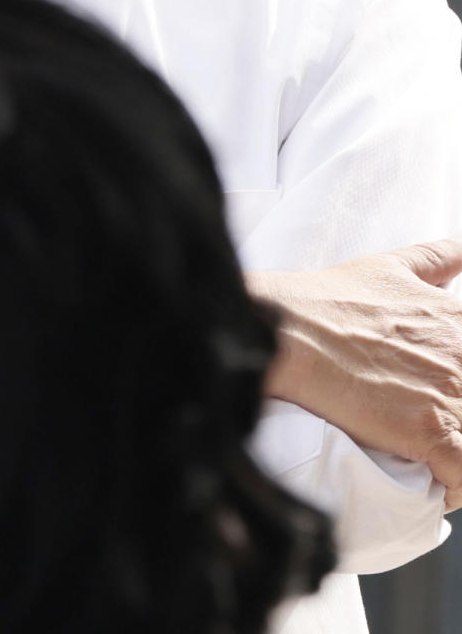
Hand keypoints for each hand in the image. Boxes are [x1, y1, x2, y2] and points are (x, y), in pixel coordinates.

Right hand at [247, 239, 461, 509]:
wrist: (292, 332)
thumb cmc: (333, 299)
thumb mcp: (391, 267)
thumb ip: (435, 259)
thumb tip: (459, 251)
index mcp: (459, 319)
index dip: (458, 381)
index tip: (447, 390)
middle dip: (458, 410)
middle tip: (431, 415)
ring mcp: (453, 394)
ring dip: (455, 444)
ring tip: (432, 453)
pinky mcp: (433, 432)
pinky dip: (456, 487)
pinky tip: (438, 481)